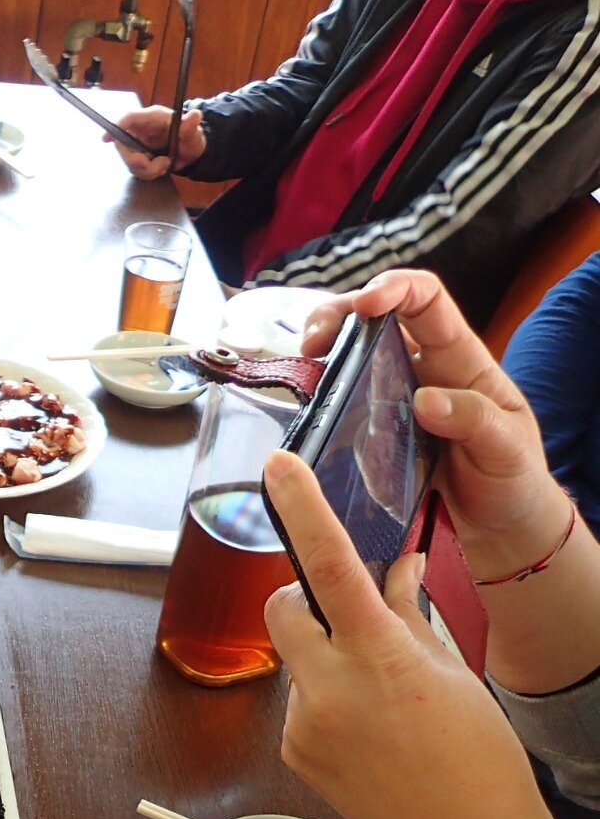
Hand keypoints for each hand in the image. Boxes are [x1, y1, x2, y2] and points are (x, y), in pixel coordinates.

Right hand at [109, 105, 204, 178]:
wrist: (190, 152)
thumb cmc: (190, 137)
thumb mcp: (193, 132)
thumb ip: (191, 126)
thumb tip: (196, 115)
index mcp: (151, 118)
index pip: (129, 119)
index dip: (116, 127)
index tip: (105, 139)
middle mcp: (141, 131)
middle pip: (124, 145)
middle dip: (136, 160)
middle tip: (153, 165)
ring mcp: (138, 145)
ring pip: (130, 161)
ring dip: (147, 169)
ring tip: (164, 165)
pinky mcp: (139, 157)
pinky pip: (136, 169)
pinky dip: (148, 173)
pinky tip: (161, 168)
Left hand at [261, 449, 537, 818]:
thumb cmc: (474, 755)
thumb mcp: (448, 668)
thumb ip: (406, 612)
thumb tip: (393, 566)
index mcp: (378, 655)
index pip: (328, 567)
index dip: (302, 512)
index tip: (277, 469)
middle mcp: (329, 688)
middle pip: (283, 609)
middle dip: (304, 600)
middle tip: (349, 617)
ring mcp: (304, 724)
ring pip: (295, 659)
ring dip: (324, 658)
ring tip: (379, 700)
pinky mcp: (292, 753)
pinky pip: (297, 702)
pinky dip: (323, 701)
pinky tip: (367, 732)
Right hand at [300, 269, 571, 582]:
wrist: (497, 530)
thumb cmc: (513, 478)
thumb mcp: (508, 446)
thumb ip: (475, 419)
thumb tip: (423, 400)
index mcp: (458, 359)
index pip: (426, 300)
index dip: (395, 288)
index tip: (366, 305)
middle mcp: (420, 373)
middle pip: (373, 320)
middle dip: (336, 316)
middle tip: (313, 343)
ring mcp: (391, 405)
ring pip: (348, 363)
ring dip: (321, 360)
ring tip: (305, 376)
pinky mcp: (370, 440)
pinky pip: (339, 416)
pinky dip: (320, 410)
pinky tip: (312, 421)